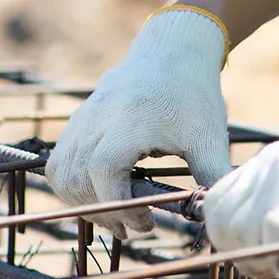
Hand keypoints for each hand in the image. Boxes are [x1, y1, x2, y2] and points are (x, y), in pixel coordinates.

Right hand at [47, 7, 232, 237]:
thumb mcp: (209, 135)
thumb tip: (219, 212)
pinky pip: (59, 162)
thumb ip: (213, 175)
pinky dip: (72, 186)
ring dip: (83, 204)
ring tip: (115, 216)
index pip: (105, 172)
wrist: (171, 51)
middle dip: (103, 213)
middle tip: (133, 227)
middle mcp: (98, 119)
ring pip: (62, 174)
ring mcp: (82, 119)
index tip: (147, 222)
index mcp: (130, 121)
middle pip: (77, 179)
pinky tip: (101, 194)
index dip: (120, 206)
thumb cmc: (192, 94)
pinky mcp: (77, 121)